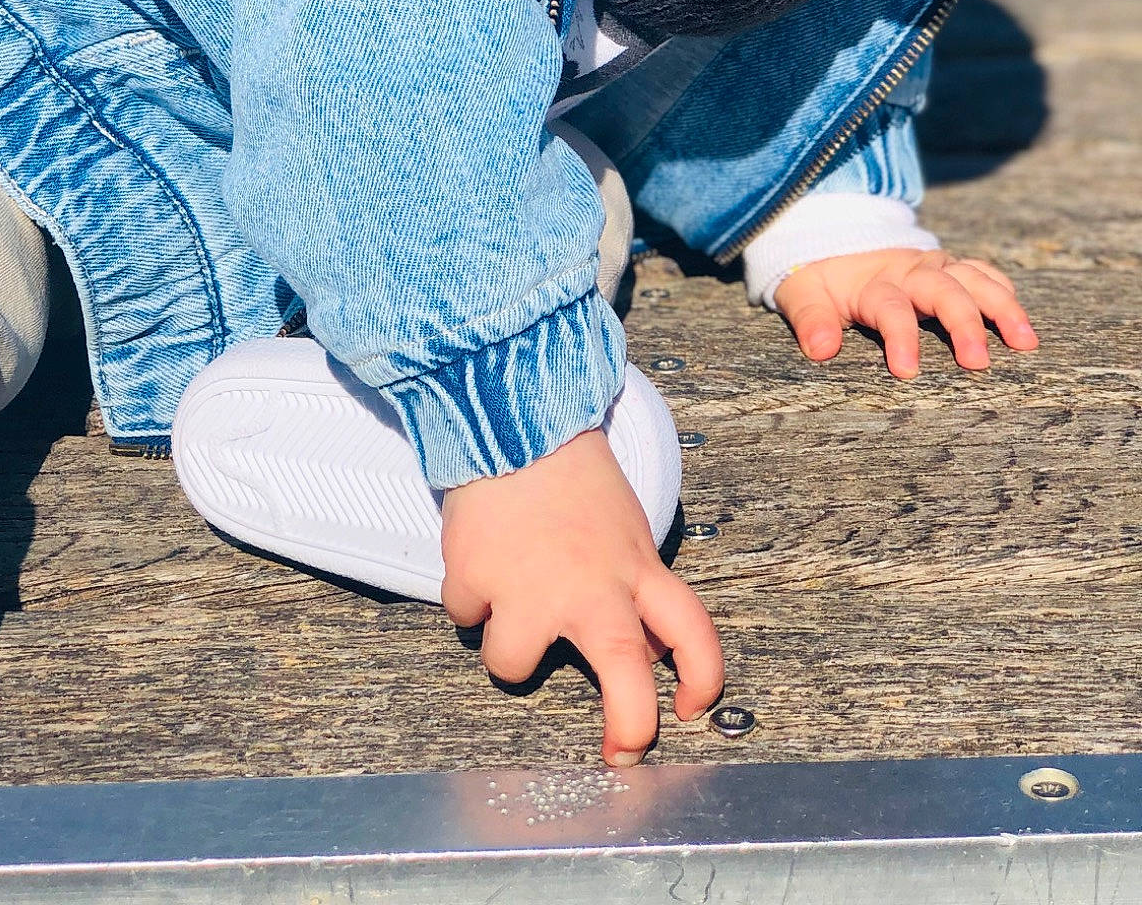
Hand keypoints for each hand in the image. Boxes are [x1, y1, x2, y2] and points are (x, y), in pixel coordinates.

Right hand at [440, 428, 723, 764]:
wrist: (511, 417)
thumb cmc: (568, 466)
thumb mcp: (622, 525)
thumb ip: (629, 582)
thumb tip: (636, 641)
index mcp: (635, 567)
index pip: (693, 632)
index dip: (703, 679)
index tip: (692, 706)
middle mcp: (590, 589)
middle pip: (627, 680)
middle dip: (629, 727)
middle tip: (620, 751)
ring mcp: (530, 592)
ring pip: (511, 666)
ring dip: (504, 642)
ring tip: (503, 599)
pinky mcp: (477, 581)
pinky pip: (464, 616)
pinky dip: (466, 594)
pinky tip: (476, 556)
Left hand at [773, 248, 1038, 378]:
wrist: (833, 232)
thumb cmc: (819, 273)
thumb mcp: (801, 292)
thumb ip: (811, 319)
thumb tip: (821, 350)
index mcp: (874, 282)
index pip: (891, 309)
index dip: (900, 339)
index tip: (907, 372)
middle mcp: (910, 271)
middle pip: (944, 292)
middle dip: (964, 325)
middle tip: (978, 363)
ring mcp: (934, 265)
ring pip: (974, 280)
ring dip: (1002, 308)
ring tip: (1025, 342)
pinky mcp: (950, 265)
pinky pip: (982, 272)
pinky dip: (1003, 290)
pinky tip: (1022, 319)